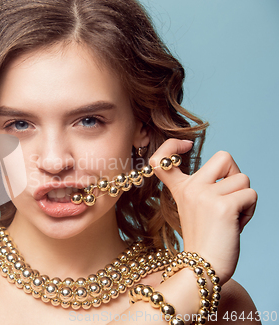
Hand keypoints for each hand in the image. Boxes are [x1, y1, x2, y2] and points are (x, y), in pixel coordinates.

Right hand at [149, 139, 256, 284]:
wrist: (201, 267)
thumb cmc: (205, 239)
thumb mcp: (196, 207)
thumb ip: (206, 186)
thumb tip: (230, 170)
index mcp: (180, 188)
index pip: (162, 158)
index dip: (171, 147)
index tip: (185, 146)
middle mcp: (190, 188)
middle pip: (224, 157)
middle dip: (235, 175)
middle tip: (229, 197)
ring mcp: (204, 195)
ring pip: (243, 179)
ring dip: (245, 199)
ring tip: (231, 218)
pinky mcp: (222, 206)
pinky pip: (251, 195)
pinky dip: (250, 211)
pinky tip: (236, 225)